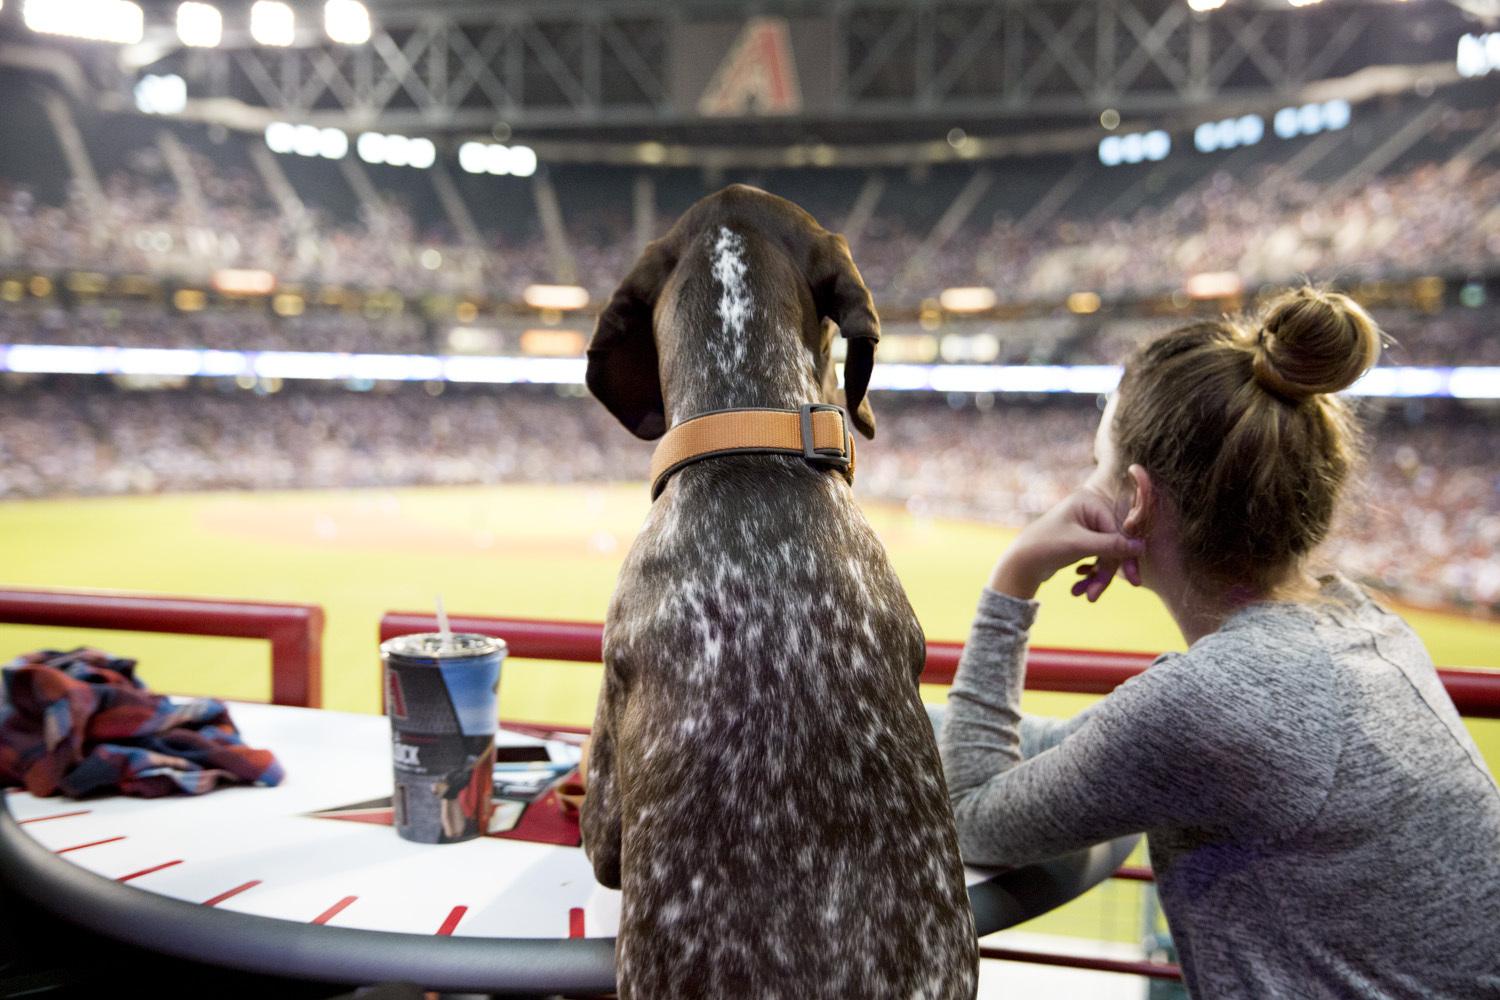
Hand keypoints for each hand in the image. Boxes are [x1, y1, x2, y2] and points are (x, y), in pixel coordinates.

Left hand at [989, 483, 1143, 601]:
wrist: (1018, 563)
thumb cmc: (1045, 547)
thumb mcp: (1080, 546)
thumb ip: (1112, 545)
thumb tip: (1142, 547)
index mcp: (1089, 502)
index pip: (1118, 531)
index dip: (1124, 557)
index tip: (1134, 581)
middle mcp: (1089, 509)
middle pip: (1112, 544)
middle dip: (1106, 572)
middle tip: (1095, 596)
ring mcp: (1085, 525)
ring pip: (1106, 554)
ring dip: (1098, 577)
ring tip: (1085, 596)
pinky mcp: (1081, 540)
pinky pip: (1097, 557)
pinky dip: (1091, 573)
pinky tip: (1078, 586)